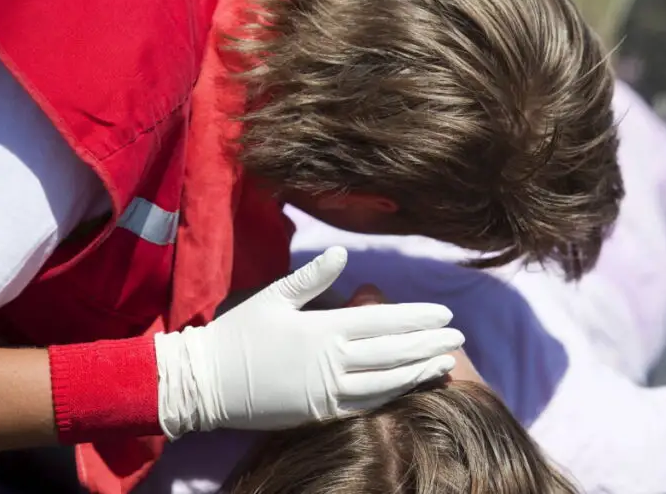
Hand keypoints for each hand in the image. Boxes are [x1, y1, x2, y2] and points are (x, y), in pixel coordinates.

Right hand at [154, 247, 464, 438]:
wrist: (205, 383)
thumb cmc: (239, 335)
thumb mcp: (274, 297)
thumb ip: (312, 277)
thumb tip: (342, 251)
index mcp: (325, 329)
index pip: (385, 321)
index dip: (418, 317)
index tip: (446, 313)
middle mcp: (333, 361)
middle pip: (394, 351)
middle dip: (430, 342)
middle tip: (460, 336)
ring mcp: (329, 391)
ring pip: (387, 382)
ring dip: (420, 371)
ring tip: (446, 363)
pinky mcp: (321, 413)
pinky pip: (366, 405)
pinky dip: (393, 395)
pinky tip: (411, 386)